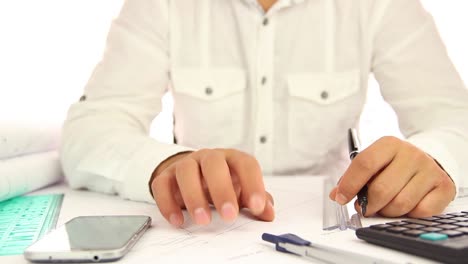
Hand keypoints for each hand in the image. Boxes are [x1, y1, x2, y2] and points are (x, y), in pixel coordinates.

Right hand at [150, 149, 274, 226]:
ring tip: (203, 220)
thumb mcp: (240, 189)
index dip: (253, 184)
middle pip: (214, 165)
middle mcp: (209, 157)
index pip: (245, 164)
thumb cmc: (222, 181)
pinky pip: (162, 185)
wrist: (192, 172)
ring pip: (186, 172)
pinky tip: (178, 220)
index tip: (257, 206)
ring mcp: (186, 164)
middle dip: (222, 190)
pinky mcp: (166, 176)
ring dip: (194, 197)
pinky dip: (168, 203)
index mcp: (231, 158)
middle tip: (229, 216)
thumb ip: (256, 200)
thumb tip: (268, 212)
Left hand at [329, 136, 455, 217]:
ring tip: (384, 207)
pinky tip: (405, 206)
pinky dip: (408, 215)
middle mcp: (411, 154)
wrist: (428, 162)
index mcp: (389, 144)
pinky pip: (420, 212)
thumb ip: (353, 177)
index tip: (341, 198)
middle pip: (381, 189)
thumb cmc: (393, 165)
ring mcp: (429, 170)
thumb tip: (336, 194)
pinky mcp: (443, 186)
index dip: (349, 184)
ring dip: (387, 212)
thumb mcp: (373, 163)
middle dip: (368, 204)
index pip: (364, 164)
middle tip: (364, 208)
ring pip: (400, 204)